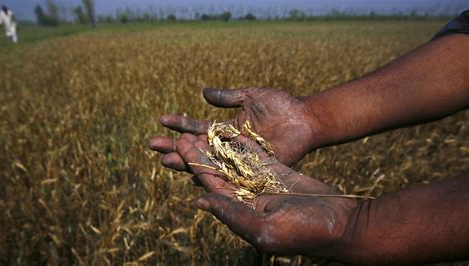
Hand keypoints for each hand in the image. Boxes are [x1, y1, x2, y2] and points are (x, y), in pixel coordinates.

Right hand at [149, 87, 317, 171]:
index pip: (198, 128)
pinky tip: (192, 176)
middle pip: (196, 148)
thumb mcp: (251, 96)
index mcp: (228, 129)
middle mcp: (229, 147)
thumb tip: (203, 92)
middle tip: (152, 144)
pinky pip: (227, 175)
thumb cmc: (281, 106)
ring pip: (207, 163)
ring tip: (165, 159)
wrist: (304, 118)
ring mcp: (239, 159)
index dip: (180, 124)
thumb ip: (228, 97)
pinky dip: (211, 176)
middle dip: (174, 146)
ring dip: (186, 161)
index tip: (161, 120)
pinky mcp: (251, 170)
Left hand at [174, 133, 356, 256]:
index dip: (194, 166)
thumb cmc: (305, 232)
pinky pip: (255, 156)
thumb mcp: (265, 227)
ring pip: (233, 162)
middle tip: (180, 136)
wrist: (341, 223)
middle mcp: (247, 197)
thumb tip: (200, 201)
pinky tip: (228, 132)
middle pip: (217, 172)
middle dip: (200, 154)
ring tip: (199, 130)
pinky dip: (241, 144)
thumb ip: (232, 214)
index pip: (211, 186)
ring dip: (216, 147)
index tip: (178, 148)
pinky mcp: (277, 172)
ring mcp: (262, 184)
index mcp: (241, 211)